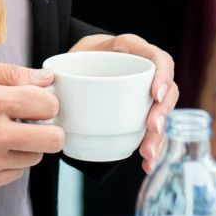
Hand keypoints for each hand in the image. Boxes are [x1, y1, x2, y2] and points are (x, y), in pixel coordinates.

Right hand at [0, 57, 63, 192]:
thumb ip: (10, 72)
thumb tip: (47, 79)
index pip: (47, 105)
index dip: (47, 101)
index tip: (37, 101)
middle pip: (52, 139)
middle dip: (49, 127)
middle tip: (34, 121)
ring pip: (35, 157)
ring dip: (27, 145)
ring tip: (5, 132)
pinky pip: (15, 173)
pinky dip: (10, 160)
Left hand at [69, 32, 178, 172]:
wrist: (76, 67)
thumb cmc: (75, 59)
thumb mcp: (70, 57)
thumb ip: (60, 69)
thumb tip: (48, 83)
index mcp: (130, 51)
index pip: (158, 58)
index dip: (162, 75)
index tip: (155, 94)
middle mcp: (143, 72)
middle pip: (167, 90)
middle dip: (162, 111)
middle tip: (152, 128)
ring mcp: (145, 95)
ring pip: (162, 114)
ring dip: (158, 136)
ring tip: (147, 154)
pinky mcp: (141, 114)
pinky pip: (153, 131)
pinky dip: (152, 148)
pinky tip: (146, 164)